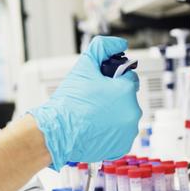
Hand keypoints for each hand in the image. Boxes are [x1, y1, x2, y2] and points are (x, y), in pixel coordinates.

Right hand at [29, 36, 141, 169]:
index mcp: (127, 91)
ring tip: (92, 116)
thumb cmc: (68, 102)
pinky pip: (120, 134)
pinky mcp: (122, 147)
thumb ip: (103, 47)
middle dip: (113, 97)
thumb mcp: (84, 66)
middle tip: (92, 101)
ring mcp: (128, 131)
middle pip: (126, 98)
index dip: (112, 80)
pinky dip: (111, 131)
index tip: (99, 86)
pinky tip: (95, 128)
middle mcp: (132, 112)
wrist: (56, 131)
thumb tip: (120, 44)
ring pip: (124, 116)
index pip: (128, 78)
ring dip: (113, 115)